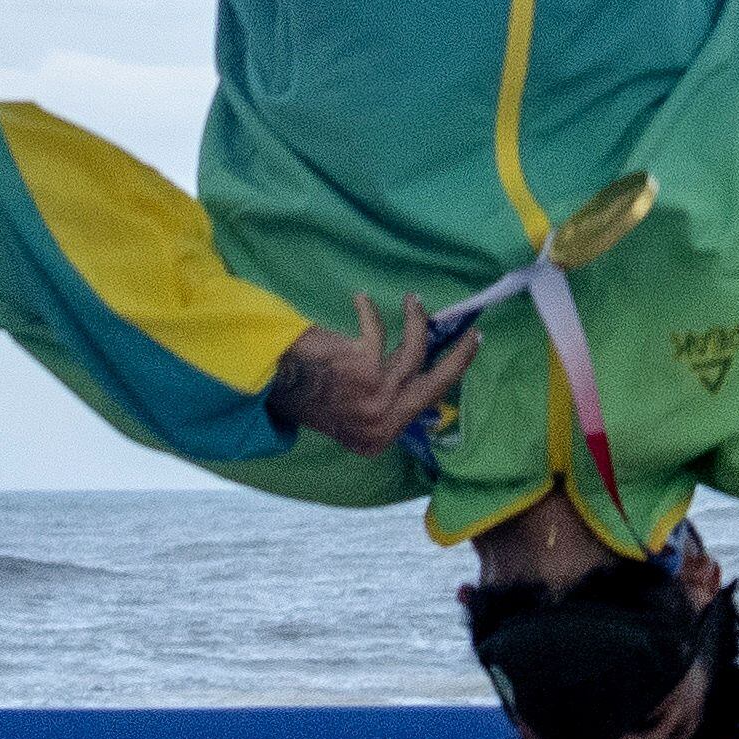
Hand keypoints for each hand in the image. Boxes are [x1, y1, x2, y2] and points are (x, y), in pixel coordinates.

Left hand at [269, 293, 480, 456]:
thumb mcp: (347, 416)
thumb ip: (380, 407)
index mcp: (379, 437)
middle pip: (436, 385)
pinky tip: (360, 301)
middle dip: (460, 358)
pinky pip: (378, 331)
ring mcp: (374, 396)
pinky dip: (369, 313)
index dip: (445, 378)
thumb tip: (414, 384)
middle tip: (473, 335)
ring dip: (416, 321)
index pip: (423, 406)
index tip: (460, 355)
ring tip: (413, 302)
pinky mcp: (363, 367)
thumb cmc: (303, 395)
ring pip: (414, 352)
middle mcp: (382, 421)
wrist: (265, 384)